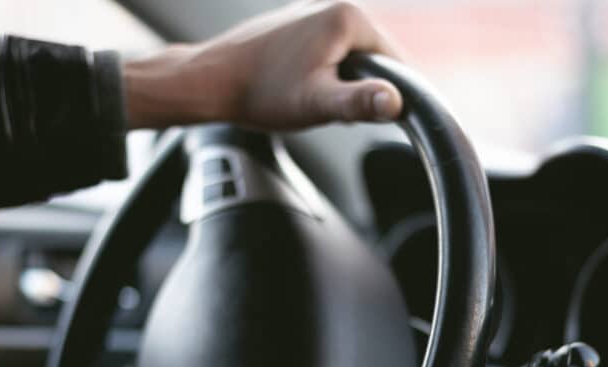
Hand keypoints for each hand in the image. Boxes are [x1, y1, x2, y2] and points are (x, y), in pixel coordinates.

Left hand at [123, 1, 402, 129]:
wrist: (210, 82)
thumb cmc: (261, 92)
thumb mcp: (317, 104)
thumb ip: (360, 102)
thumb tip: (397, 102)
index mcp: (349, 16)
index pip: (395, 62)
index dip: (383, 95)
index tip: (355, 114)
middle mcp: (333, 4)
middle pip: (372, 59)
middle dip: (357, 88)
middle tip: (324, 107)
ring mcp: (312, 11)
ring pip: (348, 58)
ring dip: (337, 83)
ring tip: (305, 96)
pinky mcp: (296, 24)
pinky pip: (326, 52)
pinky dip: (320, 73)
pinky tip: (295, 86)